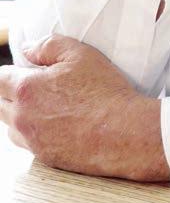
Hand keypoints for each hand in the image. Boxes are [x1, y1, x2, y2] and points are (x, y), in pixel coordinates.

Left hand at [0, 35, 169, 181]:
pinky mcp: (44, 156)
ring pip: (10, 126)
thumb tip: (27, 48)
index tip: (24, 71)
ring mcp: (31, 139)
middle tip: (37, 88)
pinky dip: (34, 133)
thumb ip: (49, 46)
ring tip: (45, 108)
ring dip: (20, 115)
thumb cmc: (105, 92)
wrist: (123, 130)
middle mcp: (22, 116)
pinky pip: (27, 143)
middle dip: (12, 94)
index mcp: (26, 89)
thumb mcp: (81, 55)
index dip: (10, 72)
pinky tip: (55, 126)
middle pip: (0, 104)